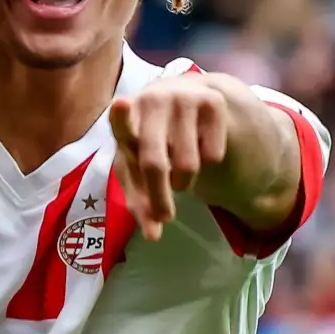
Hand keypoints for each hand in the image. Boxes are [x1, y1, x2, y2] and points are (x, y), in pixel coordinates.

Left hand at [109, 76, 232, 240]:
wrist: (187, 102)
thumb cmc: (151, 141)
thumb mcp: (137, 167)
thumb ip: (139, 201)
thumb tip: (153, 236)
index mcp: (125, 116)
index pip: (121, 122)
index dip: (121, 117)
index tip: (122, 106)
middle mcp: (153, 100)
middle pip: (155, 163)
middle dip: (159, 198)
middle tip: (165, 217)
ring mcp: (184, 97)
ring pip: (188, 165)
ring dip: (184, 180)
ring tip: (178, 171)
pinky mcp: (213, 102)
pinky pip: (212, 154)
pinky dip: (207, 162)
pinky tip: (198, 147)